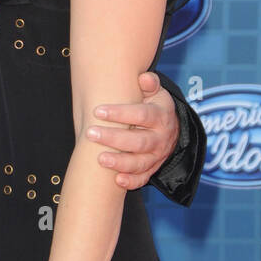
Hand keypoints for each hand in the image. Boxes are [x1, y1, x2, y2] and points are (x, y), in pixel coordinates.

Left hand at [85, 70, 177, 190]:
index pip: (142, 115)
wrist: (170, 128)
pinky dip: (131, 181)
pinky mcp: (153, 168)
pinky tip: (116, 180)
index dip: (120, 113)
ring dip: (120, 163)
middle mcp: (161, 138)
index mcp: (161, 116)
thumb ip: (150, 84)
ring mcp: (157, 156)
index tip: (97, 111)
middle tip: (91, 134)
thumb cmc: (154, 106)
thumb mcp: (156, 93)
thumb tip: (144, 78)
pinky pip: (143, 178)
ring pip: (140, 163)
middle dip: (114, 139)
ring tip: (100, 159)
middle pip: (139, 141)